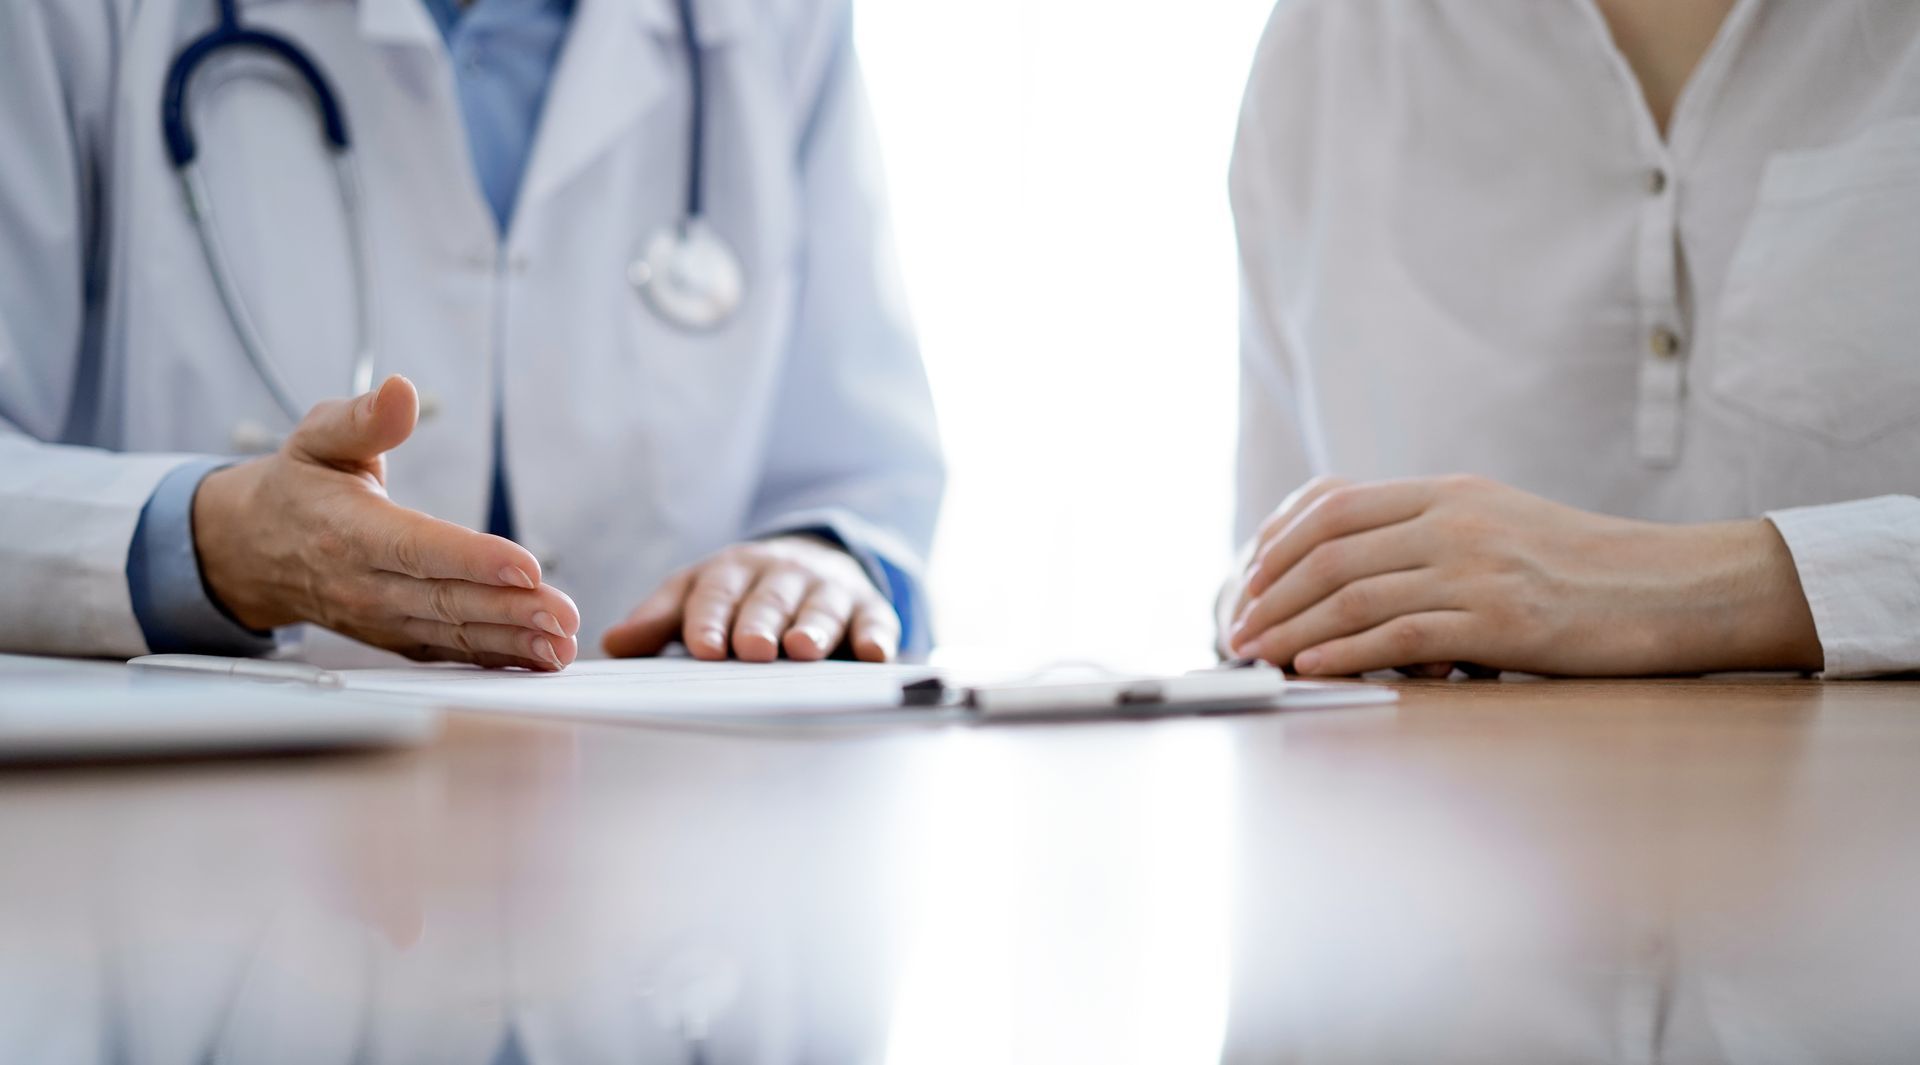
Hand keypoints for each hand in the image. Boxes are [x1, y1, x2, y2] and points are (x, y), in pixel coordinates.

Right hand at [193, 375, 579, 670]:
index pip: (417, 548)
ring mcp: (381, 618)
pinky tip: (537, 657)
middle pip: (446, 599)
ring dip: (513, 641)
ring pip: (454, 632)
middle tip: (564, 615)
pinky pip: (449, 651)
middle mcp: (365, 583)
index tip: (526, 566)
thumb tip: (400, 391)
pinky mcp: (396, 637)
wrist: (253, 550)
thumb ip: (363, 418)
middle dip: (511, 610)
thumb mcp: (317, 438)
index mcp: (349, 530)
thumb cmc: (299, 486)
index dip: (473, 559)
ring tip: (561, 643)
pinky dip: (495, 658)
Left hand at [601, 537, 897, 662]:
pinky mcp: (868, 607)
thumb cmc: (742, 593)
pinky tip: (875, 654)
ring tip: (805, 650)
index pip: (717, 594)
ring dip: (814, 627)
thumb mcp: (698, 595)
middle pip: (768, 600)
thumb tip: (611, 644)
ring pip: (820, 606)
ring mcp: (827, 589)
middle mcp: (781, 575)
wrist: (812, 560)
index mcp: (732, 571)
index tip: (704, 648)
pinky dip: (876, 635)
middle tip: (753, 648)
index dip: (710, 621)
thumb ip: (660, 621)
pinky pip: (874, 620)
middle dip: (761, 622)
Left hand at [1224, 474, 1823, 676]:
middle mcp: (1454, 522)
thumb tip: (1356, 566)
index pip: (1335, 508)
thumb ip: (1432, 534)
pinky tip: (1311, 669)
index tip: (1248, 581)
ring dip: (1291, 628)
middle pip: (1329, 552)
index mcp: (1450, 494)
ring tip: (1258, 655)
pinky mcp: (1498, 621)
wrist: (1674, 589)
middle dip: (1269, 594)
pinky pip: (1397, 635)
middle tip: (1237, 629)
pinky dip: (1341, 653)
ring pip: (1351, 594)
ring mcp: (1475, 570)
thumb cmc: (1587, 571)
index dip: (1278, 546)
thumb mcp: (1502, 526)